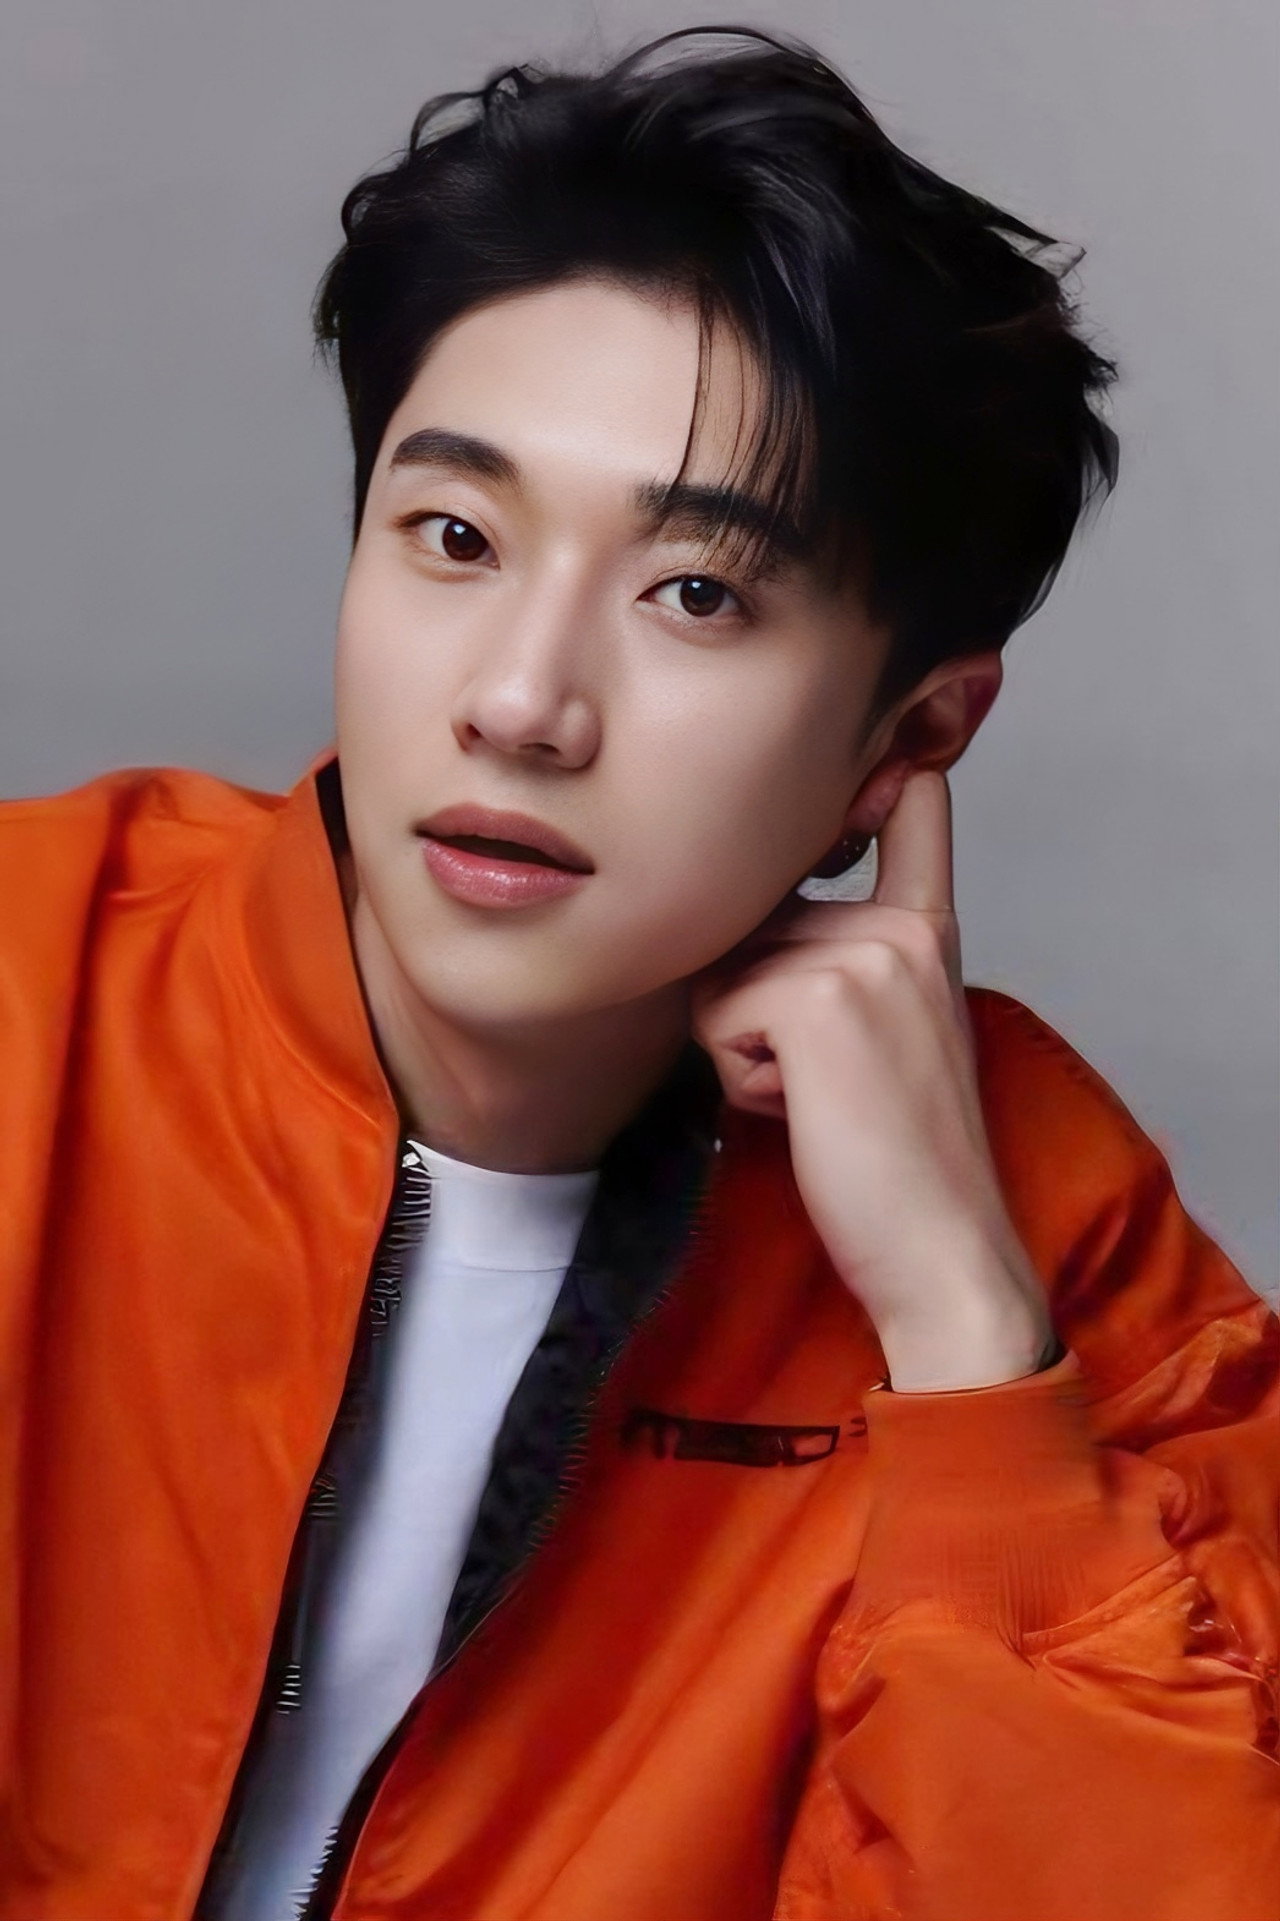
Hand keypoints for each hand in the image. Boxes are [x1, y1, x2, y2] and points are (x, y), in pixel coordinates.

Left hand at [687, 771, 1055, 1390]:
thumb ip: (838, 966)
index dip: (888, 772)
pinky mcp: (815, 998)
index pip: (914, 811)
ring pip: (725, 971)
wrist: (939, 1248)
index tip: (895, 742)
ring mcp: (860, 954)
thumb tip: (733, 930)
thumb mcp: (886, 1036)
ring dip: (742, 1045)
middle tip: (826, 1080)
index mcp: (925, 931)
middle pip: (756, 918)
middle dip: (755, 1001)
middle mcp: (898, 925)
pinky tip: (803, 1113)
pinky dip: (736, 1077)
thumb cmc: (897, 1161)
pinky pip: (714, 1019)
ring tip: (817, 1098)